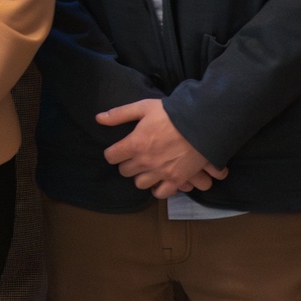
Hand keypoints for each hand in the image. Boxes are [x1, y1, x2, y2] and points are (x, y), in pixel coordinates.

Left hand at [97, 99, 227, 197]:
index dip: (114, 152)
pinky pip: (161, 193)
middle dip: (127, 163)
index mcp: (134, 144)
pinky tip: (160, 180)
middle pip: (124, 171)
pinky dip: (158, 188)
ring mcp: (160, 173)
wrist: (202, 123)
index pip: (111, 156)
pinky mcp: (177, 180)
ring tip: (148, 167)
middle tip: (136, 155)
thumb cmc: (171, 114)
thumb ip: (119, 114)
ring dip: (142, 176)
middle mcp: (144, 162)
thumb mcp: (143, 107)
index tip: (119, 149)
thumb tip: (98, 119)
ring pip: (140, 183)